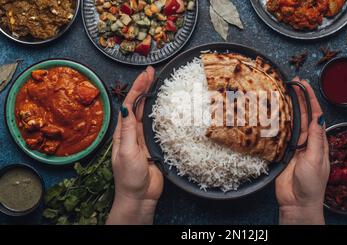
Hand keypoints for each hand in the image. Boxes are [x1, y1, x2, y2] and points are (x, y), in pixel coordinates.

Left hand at [107, 67, 163, 224]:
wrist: (140, 196)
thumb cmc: (129, 177)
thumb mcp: (126, 152)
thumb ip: (128, 131)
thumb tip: (127, 109)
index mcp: (123, 132)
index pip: (130, 105)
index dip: (138, 88)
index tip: (146, 74)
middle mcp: (133, 133)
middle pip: (138, 105)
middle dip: (145, 87)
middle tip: (153, 71)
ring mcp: (144, 139)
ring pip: (148, 113)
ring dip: (152, 98)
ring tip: (159, 82)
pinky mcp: (156, 146)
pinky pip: (158, 126)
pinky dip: (162, 114)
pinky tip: (167, 106)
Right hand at [276, 78, 329, 224]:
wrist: (298, 203)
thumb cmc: (311, 185)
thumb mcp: (316, 159)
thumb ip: (316, 138)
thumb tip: (318, 117)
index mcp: (319, 141)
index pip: (315, 115)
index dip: (310, 99)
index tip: (304, 85)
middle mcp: (307, 141)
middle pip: (303, 115)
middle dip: (300, 98)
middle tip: (293, 83)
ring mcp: (294, 146)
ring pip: (291, 122)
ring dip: (289, 108)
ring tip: (283, 93)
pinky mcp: (282, 153)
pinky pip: (280, 135)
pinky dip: (277, 123)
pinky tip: (273, 114)